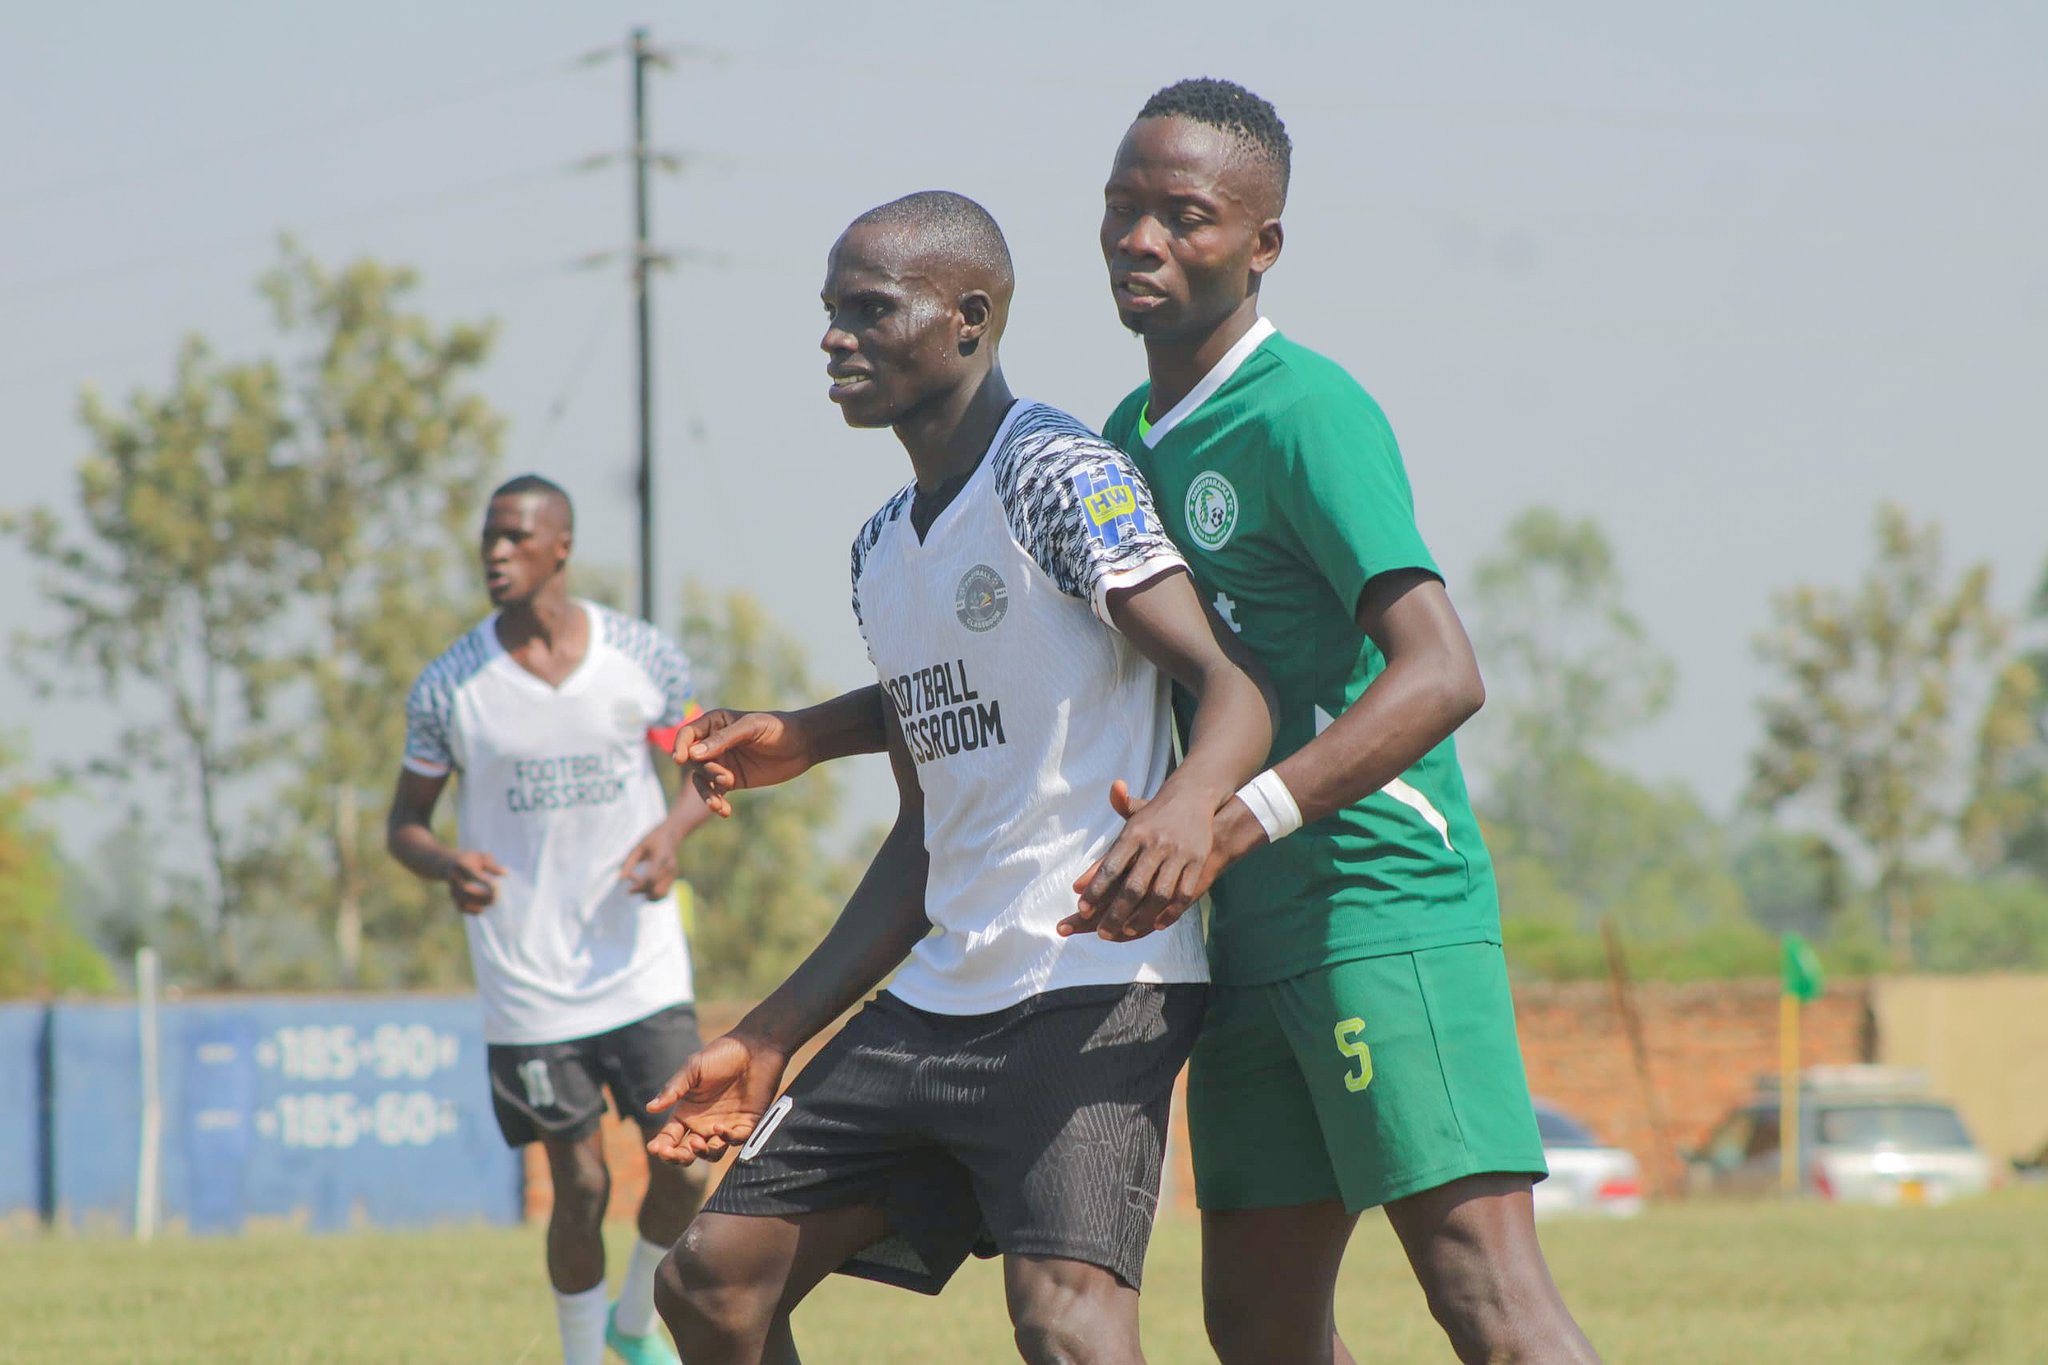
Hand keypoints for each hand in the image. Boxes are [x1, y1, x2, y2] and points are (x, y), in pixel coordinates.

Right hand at [445, 849, 503, 913]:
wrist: (448, 864)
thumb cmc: (470, 860)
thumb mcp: (481, 857)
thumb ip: (492, 866)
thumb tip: (506, 873)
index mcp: (463, 866)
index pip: (473, 875)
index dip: (485, 882)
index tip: (498, 885)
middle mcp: (455, 878)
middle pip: (466, 890)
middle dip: (482, 895)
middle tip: (497, 897)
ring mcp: (452, 888)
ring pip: (463, 900)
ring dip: (479, 904)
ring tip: (492, 902)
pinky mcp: (453, 897)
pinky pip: (460, 907)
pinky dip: (471, 911)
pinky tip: (482, 909)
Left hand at [620, 825, 681, 899]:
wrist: (670, 836)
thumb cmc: (651, 840)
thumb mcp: (638, 847)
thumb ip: (629, 863)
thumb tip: (620, 880)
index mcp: (663, 856)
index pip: (652, 877)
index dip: (639, 883)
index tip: (629, 878)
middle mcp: (670, 867)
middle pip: (656, 888)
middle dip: (641, 891)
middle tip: (630, 889)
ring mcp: (673, 874)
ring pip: (660, 895)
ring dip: (647, 896)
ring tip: (636, 890)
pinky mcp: (673, 880)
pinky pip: (663, 894)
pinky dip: (652, 896)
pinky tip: (644, 890)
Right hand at [645, 1033, 789, 1165]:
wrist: (754, 1048)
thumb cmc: (721, 1055)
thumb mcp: (693, 1069)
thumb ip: (673, 1089)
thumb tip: (650, 1108)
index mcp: (687, 1112)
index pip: (669, 1137)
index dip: (661, 1146)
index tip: (655, 1148)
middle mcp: (704, 1124)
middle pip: (687, 1152)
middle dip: (677, 1157)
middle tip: (671, 1152)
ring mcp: (725, 1126)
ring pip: (710, 1154)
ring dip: (702, 1153)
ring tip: (697, 1142)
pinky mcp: (746, 1125)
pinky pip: (735, 1141)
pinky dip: (727, 1140)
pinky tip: (720, 1129)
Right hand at [669, 709, 819, 816]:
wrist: (802, 745)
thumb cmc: (778, 728)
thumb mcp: (752, 728)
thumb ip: (724, 739)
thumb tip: (693, 753)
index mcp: (715, 723)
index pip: (688, 734)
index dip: (680, 746)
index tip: (680, 759)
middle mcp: (713, 743)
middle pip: (693, 760)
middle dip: (705, 771)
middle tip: (726, 779)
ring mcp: (721, 763)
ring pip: (702, 780)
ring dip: (707, 792)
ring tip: (718, 804)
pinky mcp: (732, 780)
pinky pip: (716, 793)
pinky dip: (716, 803)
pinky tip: (724, 811)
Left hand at [1057, 779, 1215, 941]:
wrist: (1193, 797)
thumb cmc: (1152, 818)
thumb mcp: (1126, 825)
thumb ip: (1102, 857)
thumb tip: (1075, 886)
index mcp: (1133, 834)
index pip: (1109, 868)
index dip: (1095, 891)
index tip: (1081, 910)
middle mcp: (1154, 844)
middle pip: (1133, 887)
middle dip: (1116, 913)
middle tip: (1102, 933)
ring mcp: (1178, 853)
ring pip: (1159, 894)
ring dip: (1142, 917)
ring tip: (1127, 932)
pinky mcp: (1196, 861)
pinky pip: (1183, 892)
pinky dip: (1170, 912)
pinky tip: (1158, 925)